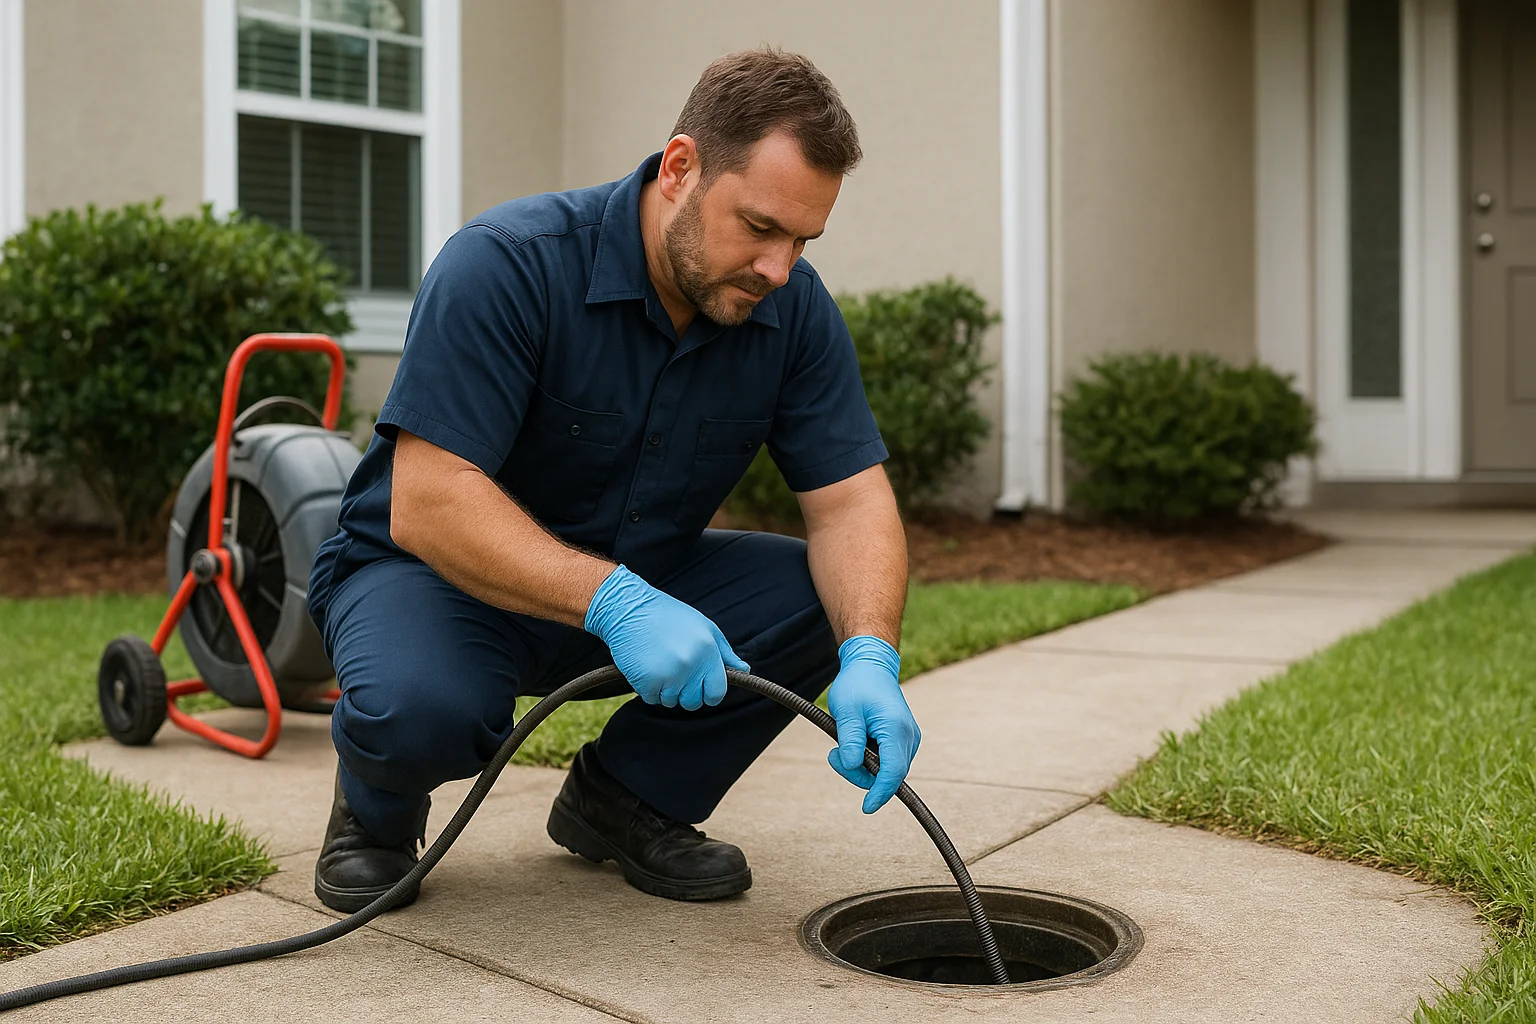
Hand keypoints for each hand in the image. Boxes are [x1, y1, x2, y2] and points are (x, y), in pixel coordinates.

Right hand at [584, 565, 748, 709]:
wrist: (629, 608)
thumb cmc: (668, 616)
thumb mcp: (704, 627)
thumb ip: (725, 652)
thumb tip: (744, 670)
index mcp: (708, 651)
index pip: (717, 692)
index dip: (709, 692)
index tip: (699, 684)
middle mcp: (690, 665)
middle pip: (693, 701)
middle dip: (685, 692)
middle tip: (674, 670)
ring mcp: (668, 674)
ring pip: (671, 701)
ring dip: (665, 689)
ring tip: (659, 663)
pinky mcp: (646, 681)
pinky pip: (651, 698)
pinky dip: (648, 688)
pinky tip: (646, 666)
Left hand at [826, 636, 919, 813]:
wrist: (871, 666)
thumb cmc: (857, 685)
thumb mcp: (846, 711)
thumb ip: (850, 739)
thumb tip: (854, 766)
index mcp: (896, 728)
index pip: (893, 772)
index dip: (879, 792)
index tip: (866, 808)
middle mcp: (908, 736)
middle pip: (889, 774)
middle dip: (861, 774)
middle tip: (834, 755)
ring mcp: (908, 738)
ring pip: (887, 770)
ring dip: (862, 767)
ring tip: (840, 746)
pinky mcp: (902, 740)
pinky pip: (887, 761)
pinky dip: (869, 759)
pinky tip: (854, 742)